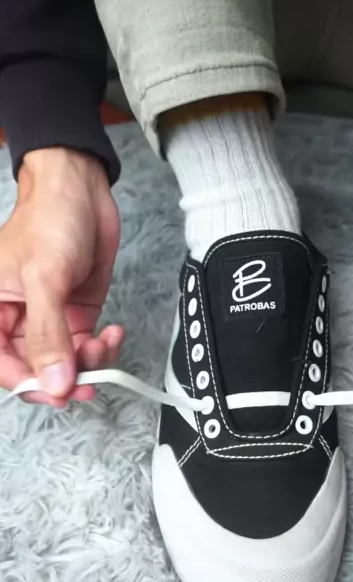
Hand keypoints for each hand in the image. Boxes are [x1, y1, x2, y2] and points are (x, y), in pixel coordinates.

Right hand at [0, 148, 123, 406]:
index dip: (27, 383)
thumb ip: (48, 334)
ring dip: (87, 365)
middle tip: (86, 383)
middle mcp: (15, 320)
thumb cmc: (50, 219)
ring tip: (104, 345)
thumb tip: (54, 382)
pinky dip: (102, 349)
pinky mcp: (74, 317)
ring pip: (63, 365)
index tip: (55, 390)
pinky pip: (86, 349)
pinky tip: (113, 332)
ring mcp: (47, 321)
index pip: (2, 365)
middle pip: (33, 372)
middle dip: (62, 380)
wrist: (82, 191)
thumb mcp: (44, 278)